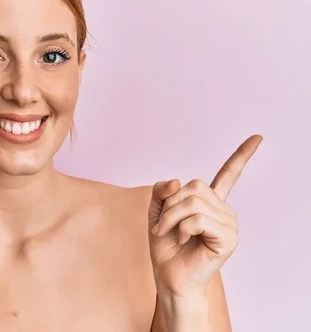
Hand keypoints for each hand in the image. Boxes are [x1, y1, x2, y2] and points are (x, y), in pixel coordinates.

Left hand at [148, 134, 262, 296]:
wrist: (170, 277)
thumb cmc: (166, 247)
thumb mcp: (157, 213)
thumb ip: (162, 192)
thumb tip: (176, 180)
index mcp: (209, 202)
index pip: (229, 174)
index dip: (242, 155)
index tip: (258, 137)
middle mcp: (223, 210)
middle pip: (194, 186)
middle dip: (170, 204)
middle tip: (163, 224)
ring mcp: (229, 223)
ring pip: (193, 202)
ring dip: (172, 218)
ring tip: (170, 233)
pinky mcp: (229, 238)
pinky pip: (198, 219)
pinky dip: (183, 229)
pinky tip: (184, 241)